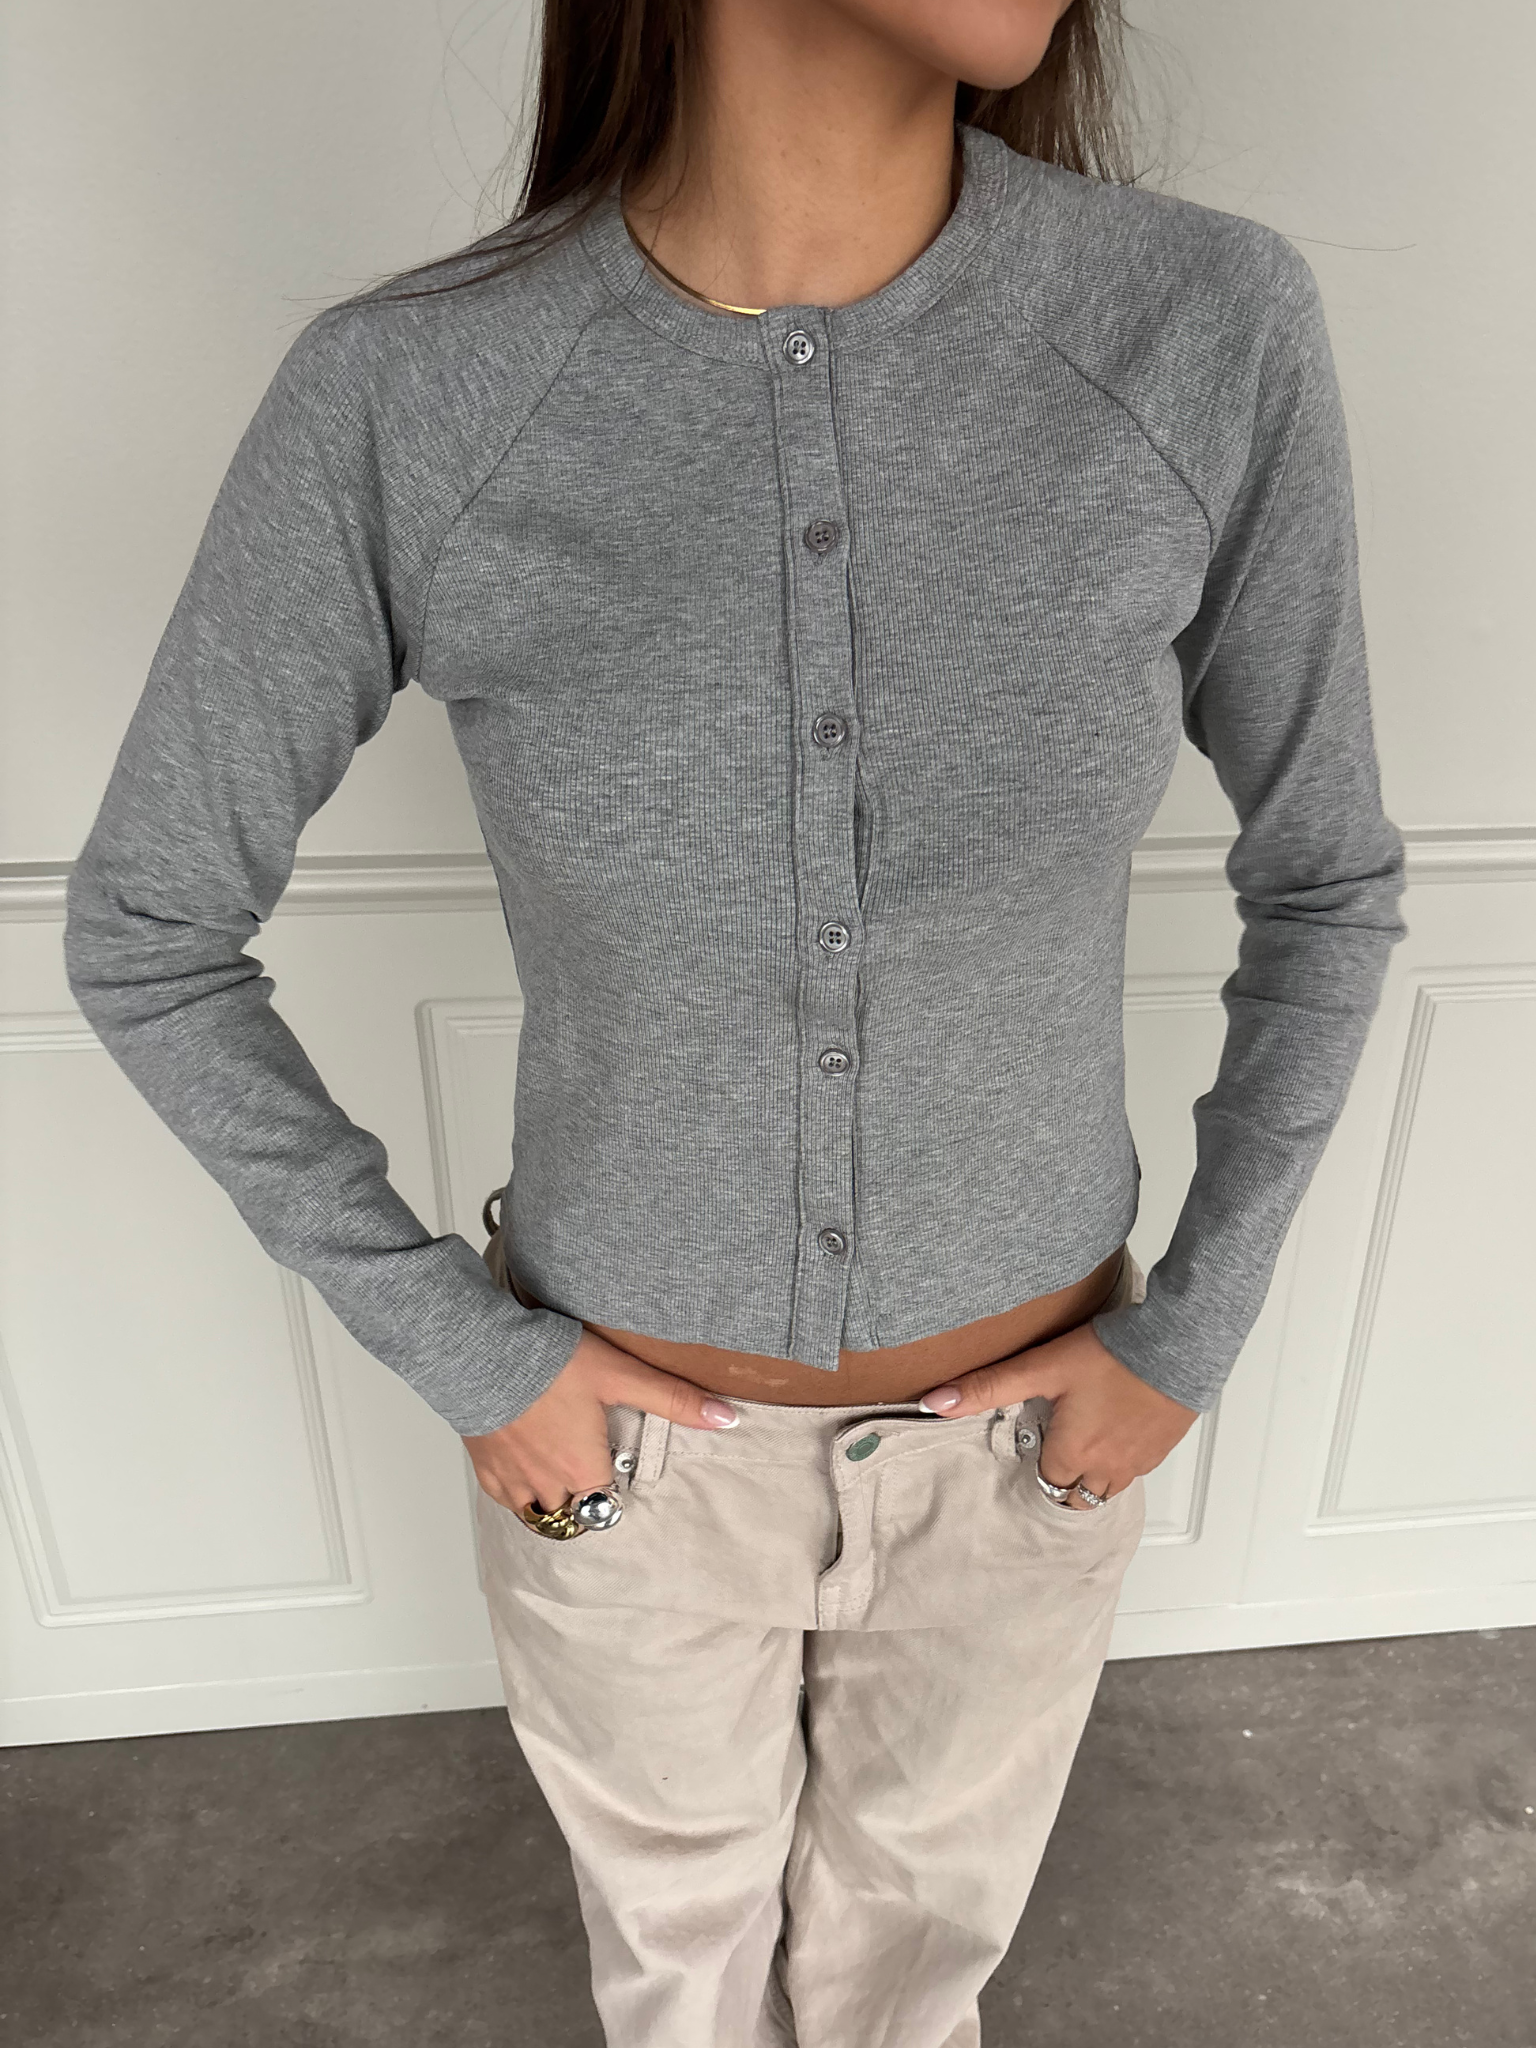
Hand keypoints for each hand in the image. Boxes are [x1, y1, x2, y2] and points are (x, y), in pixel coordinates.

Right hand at [462, 1327, 738, 1514]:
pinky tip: (526, 1457)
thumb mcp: (621, 1375)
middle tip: (587, 1455)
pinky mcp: (484, 1468)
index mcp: (583, 1469)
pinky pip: (506, 1497)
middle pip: (574, 1509)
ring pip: (538, 1509)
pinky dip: (517, 1486)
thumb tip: (726, 1419)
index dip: (614, 1485)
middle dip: (584, 1491)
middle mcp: (547, 1484)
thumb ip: (673, 1400)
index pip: (608, 1505)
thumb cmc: (550, 1364)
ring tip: (558, 1457)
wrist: (481, 1352)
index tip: (614, 1463)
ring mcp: (512, 1480)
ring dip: (551, 1491)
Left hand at [918, 1319, 1197, 1508]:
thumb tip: (935, 1402)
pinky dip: (1122, 1457)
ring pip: (1108, 1488)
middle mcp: (1106, 1469)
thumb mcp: (1039, 1367)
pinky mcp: (1163, 1448)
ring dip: (1093, 1473)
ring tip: (1084, 1439)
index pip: (1046, 1483)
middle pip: (1077, 1496)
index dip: (1037, 1462)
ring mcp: (1139, 1462)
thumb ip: (987, 1387)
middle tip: (1056, 1446)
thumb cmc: (1109, 1356)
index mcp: (1073, 1456)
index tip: (1035, 1440)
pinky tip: (1117, 1426)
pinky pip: (1136, 1468)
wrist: (1174, 1344)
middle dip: (1063, 1480)